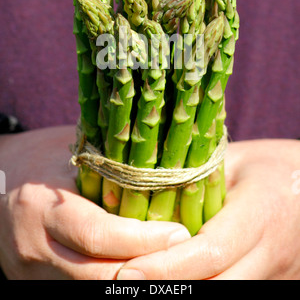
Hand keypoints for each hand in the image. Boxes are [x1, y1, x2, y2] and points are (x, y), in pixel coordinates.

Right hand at [0, 126, 189, 279]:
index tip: (180, 232)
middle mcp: (35, 250)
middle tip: (186, 254)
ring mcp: (35, 276)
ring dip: (139, 280)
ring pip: (95, 291)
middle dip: (150, 270)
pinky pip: (87, 291)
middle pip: (101, 277)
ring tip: (173, 263)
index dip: (143, 239)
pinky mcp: (41, 287)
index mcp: (40, 208)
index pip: (97, 235)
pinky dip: (121, 282)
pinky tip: (145, 268)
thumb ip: (106, 166)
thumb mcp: (68, 155)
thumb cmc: (39, 163)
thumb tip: (163, 168)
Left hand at [117, 138, 299, 279]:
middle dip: (166, 289)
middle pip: (215, 287)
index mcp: (262, 212)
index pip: (210, 251)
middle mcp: (273, 252)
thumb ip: (196, 177)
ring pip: (224, 296)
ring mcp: (278, 275)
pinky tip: (172, 279)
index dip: (167, 267)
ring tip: (143, 280)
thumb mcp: (235, 161)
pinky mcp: (273, 284)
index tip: (127, 272)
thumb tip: (142, 188)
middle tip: (123, 281)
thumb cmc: (270, 165)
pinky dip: (201, 288)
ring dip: (181, 291)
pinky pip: (232, 293)